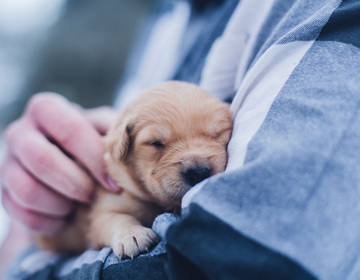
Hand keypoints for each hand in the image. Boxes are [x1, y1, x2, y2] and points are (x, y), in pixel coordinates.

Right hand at [0, 93, 120, 233]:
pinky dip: (48, 221)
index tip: (115, 184)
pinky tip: (65, 217)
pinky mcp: (4, 191)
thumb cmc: (89, 142)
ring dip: (59, 203)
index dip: (94, 159)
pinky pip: (21, 213)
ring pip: (26, 189)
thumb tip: (133, 141)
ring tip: (78, 205)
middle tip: (93, 195)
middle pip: (41, 159)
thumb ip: (112, 130)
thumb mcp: (102, 128)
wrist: (63, 160)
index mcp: (46, 109)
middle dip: (75, 183)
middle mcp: (20, 132)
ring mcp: (8, 162)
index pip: (70, 129)